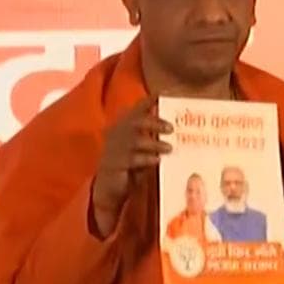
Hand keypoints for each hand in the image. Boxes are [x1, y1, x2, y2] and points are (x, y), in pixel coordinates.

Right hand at [91, 96, 172, 225]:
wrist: (109, 189)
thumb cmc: (129, 167)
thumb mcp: (140, 150)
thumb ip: (151, 138)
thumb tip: (174, 130)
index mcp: (121, 127)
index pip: (135, 110)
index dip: (147, 101)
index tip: (162, 94)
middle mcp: (115, 134)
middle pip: (135, 122)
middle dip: (154, 122)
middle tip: (171, 128)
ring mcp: (113, 149)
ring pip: (135, 140)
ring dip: (154, 143)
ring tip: (169, 148)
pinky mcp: (114, 165)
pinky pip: (133, 159)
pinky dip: (147, 158)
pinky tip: (157, 161)